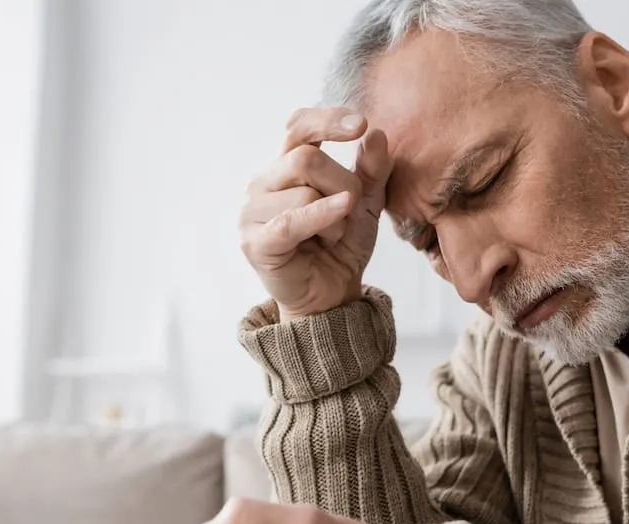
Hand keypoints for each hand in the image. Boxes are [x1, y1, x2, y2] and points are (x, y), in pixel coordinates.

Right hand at [239, 107, 391, 320]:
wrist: (331, 296)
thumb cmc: (340, 247)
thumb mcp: (365, 205)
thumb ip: (371, 171)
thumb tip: (376, 134)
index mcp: (285, 166)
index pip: (298, 127)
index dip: (326, 120)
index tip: (360, 124)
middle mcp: (263, 183)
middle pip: (306, 159)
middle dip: (342, 183)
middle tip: (351, 210)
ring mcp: (252, 211)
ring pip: (303, 191)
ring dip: (334, 217)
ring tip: (332, 237)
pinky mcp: (254, 241)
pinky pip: (292, 220)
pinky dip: (321, 216)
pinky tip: (340, 218)